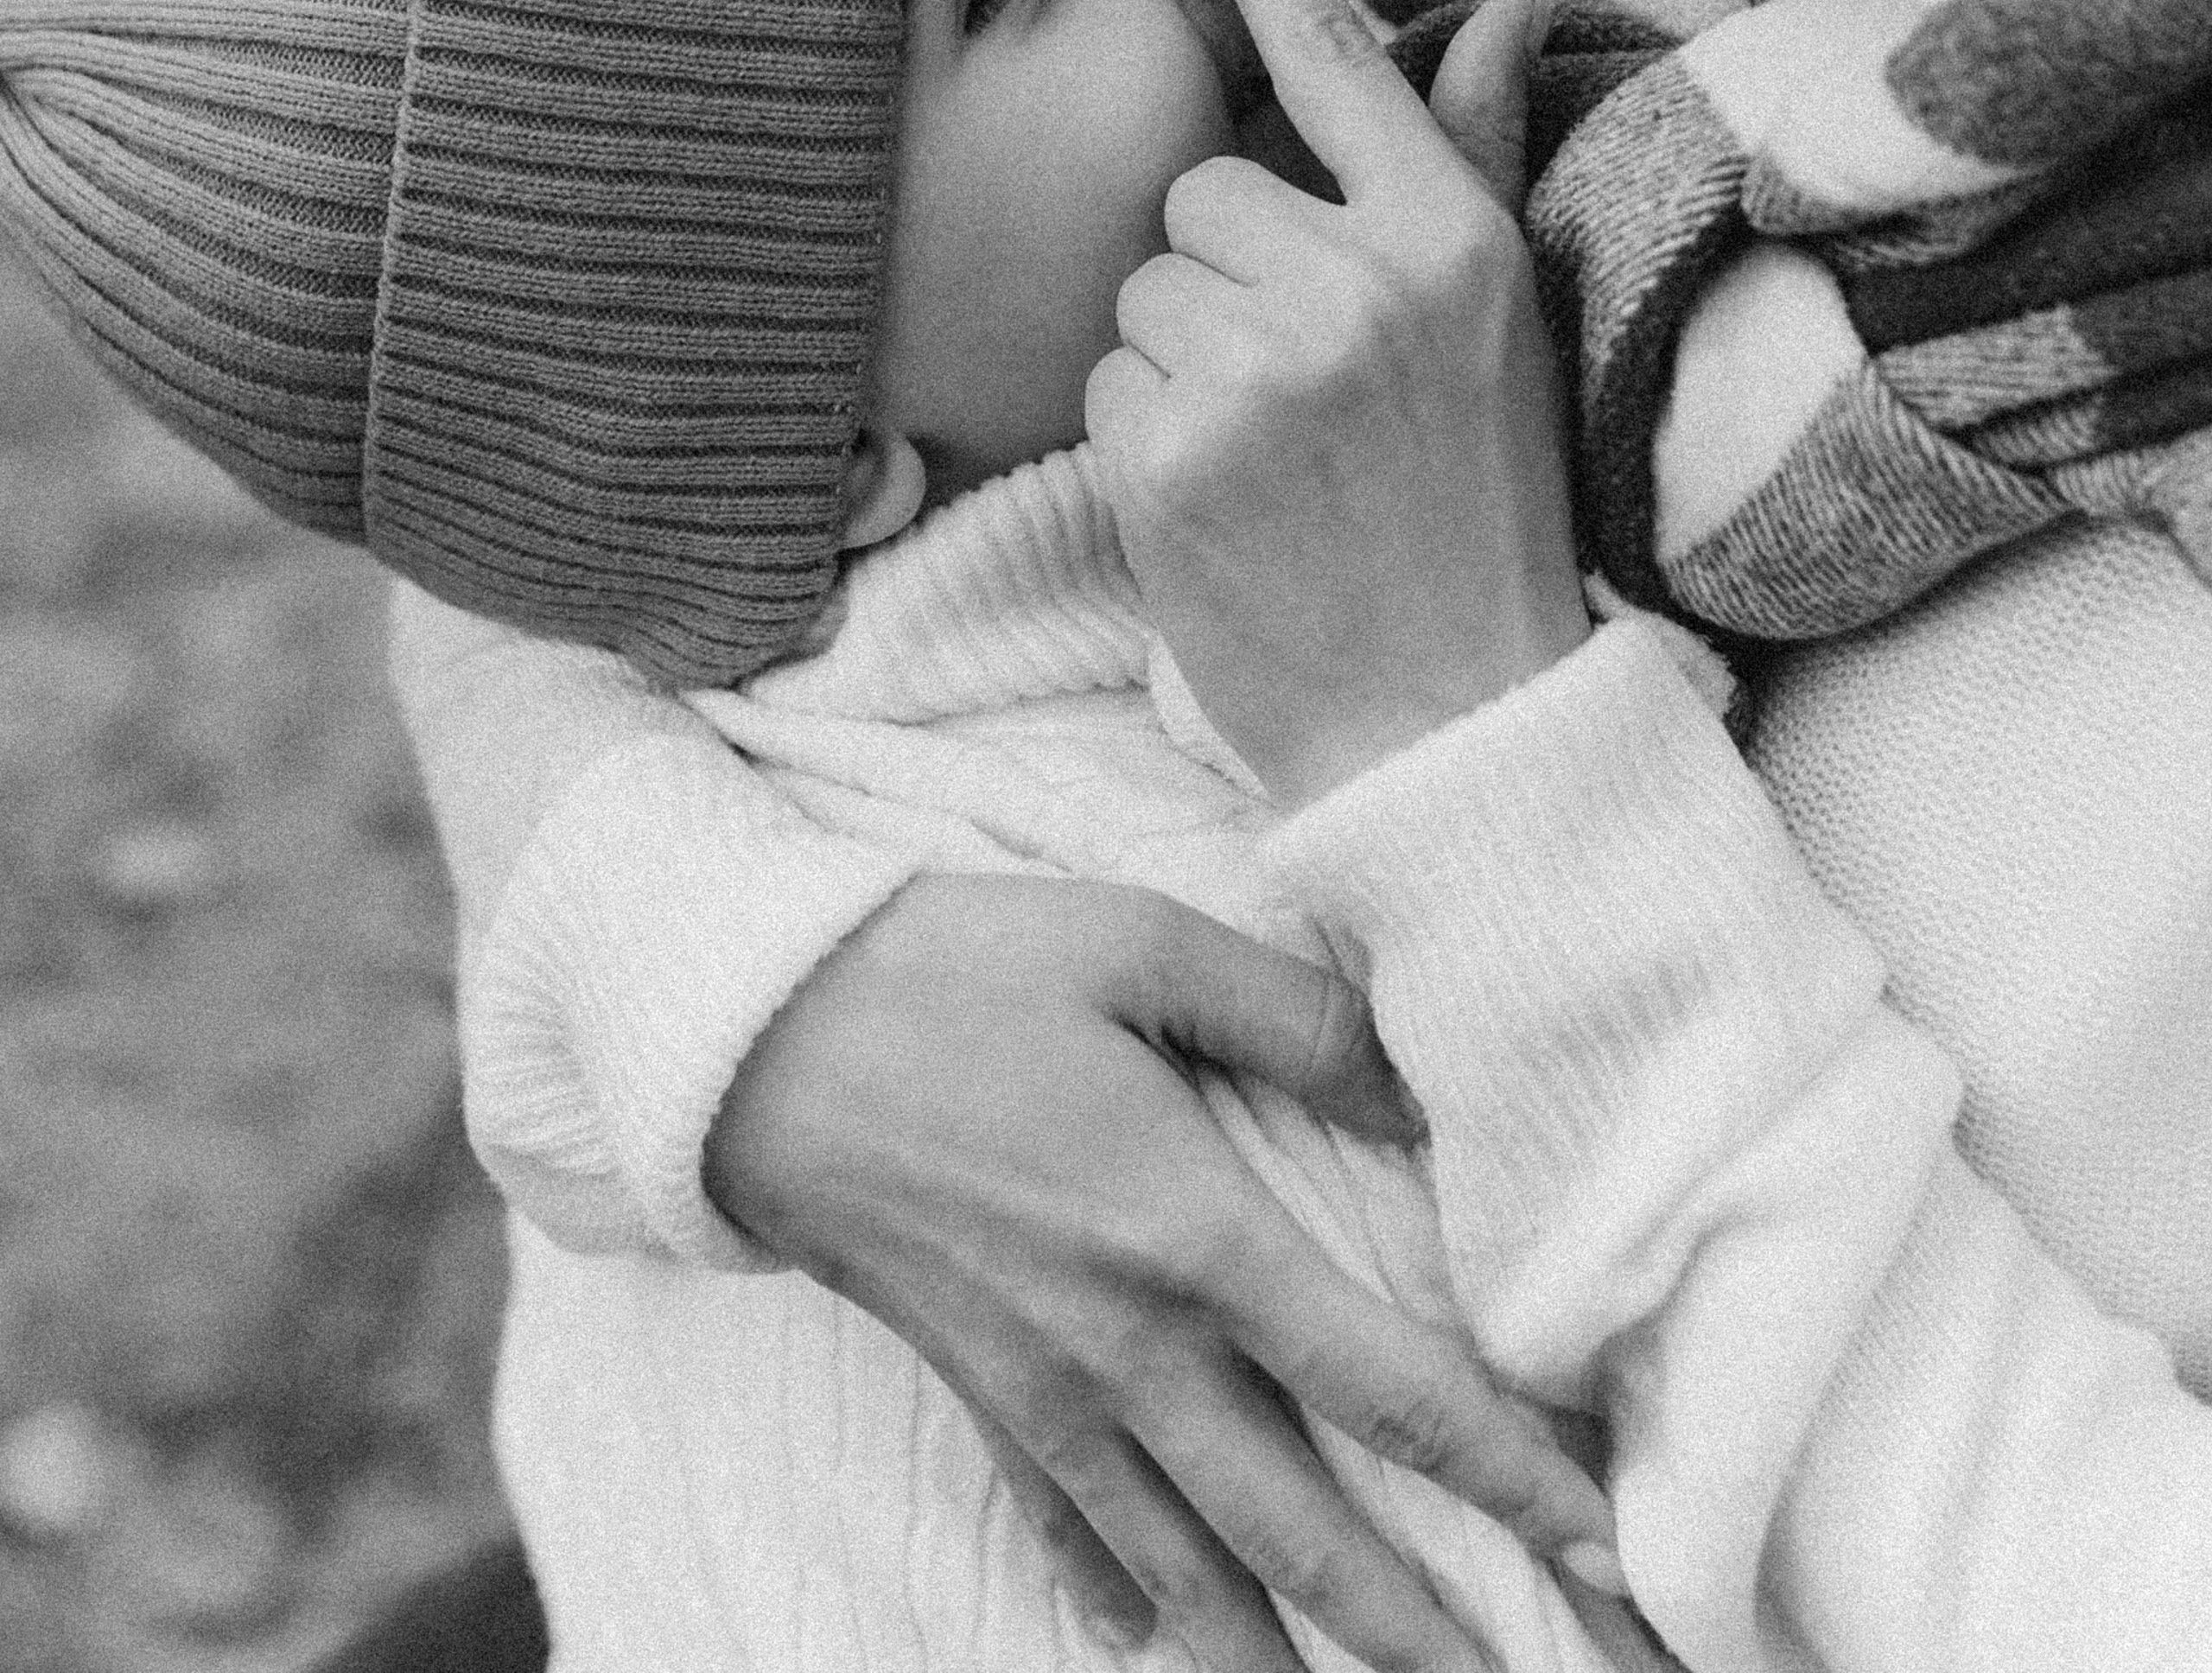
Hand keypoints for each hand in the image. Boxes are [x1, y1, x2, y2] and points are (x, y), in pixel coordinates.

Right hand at [707, 872, 1620, 1671]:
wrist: (749, 1036)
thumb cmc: (953, 969)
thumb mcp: (1136, 945)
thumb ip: (1296, 1019)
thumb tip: (1426, 1090)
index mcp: (1189, 1236)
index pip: (1386, 1389)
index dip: (1506, 1477)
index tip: (1609, 1548)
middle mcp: (1130, 1353)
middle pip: (1306, 1536)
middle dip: (1421, 1638)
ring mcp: (1047, 1396)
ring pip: (1195, 1575)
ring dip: (1287, 1659)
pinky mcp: (978, 1396)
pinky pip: (1068, 1533)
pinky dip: (1124, 1600)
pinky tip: (1154, 1641)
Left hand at [1090, 0, 1587, 807]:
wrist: (1450, 716)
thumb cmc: (1480, 510)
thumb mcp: (1503, 324)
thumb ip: (1473, 157)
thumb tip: (1496, 5)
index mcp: (1452, 239)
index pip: (1339, 64)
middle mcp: (1360, 282)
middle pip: (1204, 190)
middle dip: (1226, 274)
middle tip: (1305, 387)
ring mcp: (1262, 366)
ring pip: (1144, 288)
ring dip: (1180, 361)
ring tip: (1273, 454)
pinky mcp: (1171, 450)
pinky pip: (1106, 383)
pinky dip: (1143, 440)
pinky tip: (1224, 504)